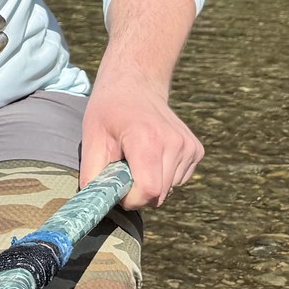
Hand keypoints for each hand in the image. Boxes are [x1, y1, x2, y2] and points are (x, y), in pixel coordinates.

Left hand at [79, 71, 202, 209]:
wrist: (136, 84)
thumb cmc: (109, 111)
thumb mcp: (92, 137)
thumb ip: (93, 174)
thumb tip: (95, 204)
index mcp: (147, 140)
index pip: (149, 190)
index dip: (130, 199)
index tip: (117, 188)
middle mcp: (174, 143)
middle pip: (159, 194)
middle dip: (138, 192)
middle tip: (123, 170)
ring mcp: (188, 146)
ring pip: (170, 189)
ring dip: (151, 183)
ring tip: (137, 158)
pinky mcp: (196, 150)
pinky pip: (179, 179)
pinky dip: (163, 175)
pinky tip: (152, 155)